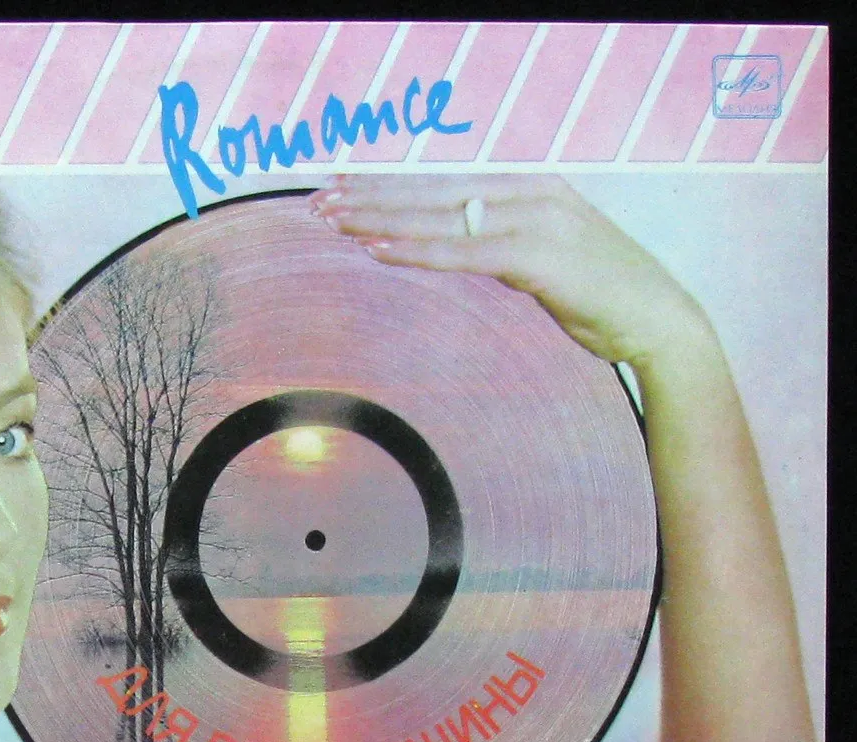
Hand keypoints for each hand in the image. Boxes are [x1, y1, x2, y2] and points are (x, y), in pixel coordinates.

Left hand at [310, 175, 712, 368]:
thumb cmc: (602, 298)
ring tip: (332, 220)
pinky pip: (463, 252)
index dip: (390, 186)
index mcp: (530, 188)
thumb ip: (503, 250)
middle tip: (318, 201)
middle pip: (432, 192)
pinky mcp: (537, 255)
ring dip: (381, 218)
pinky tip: (376, 250)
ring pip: (439, 215)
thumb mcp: (544, 264)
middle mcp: (529, 192)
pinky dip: (417, 250)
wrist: (659, 322)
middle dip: (370, 196)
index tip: (343, 189)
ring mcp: (535, 219)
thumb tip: (465, 251)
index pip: (444, 183)